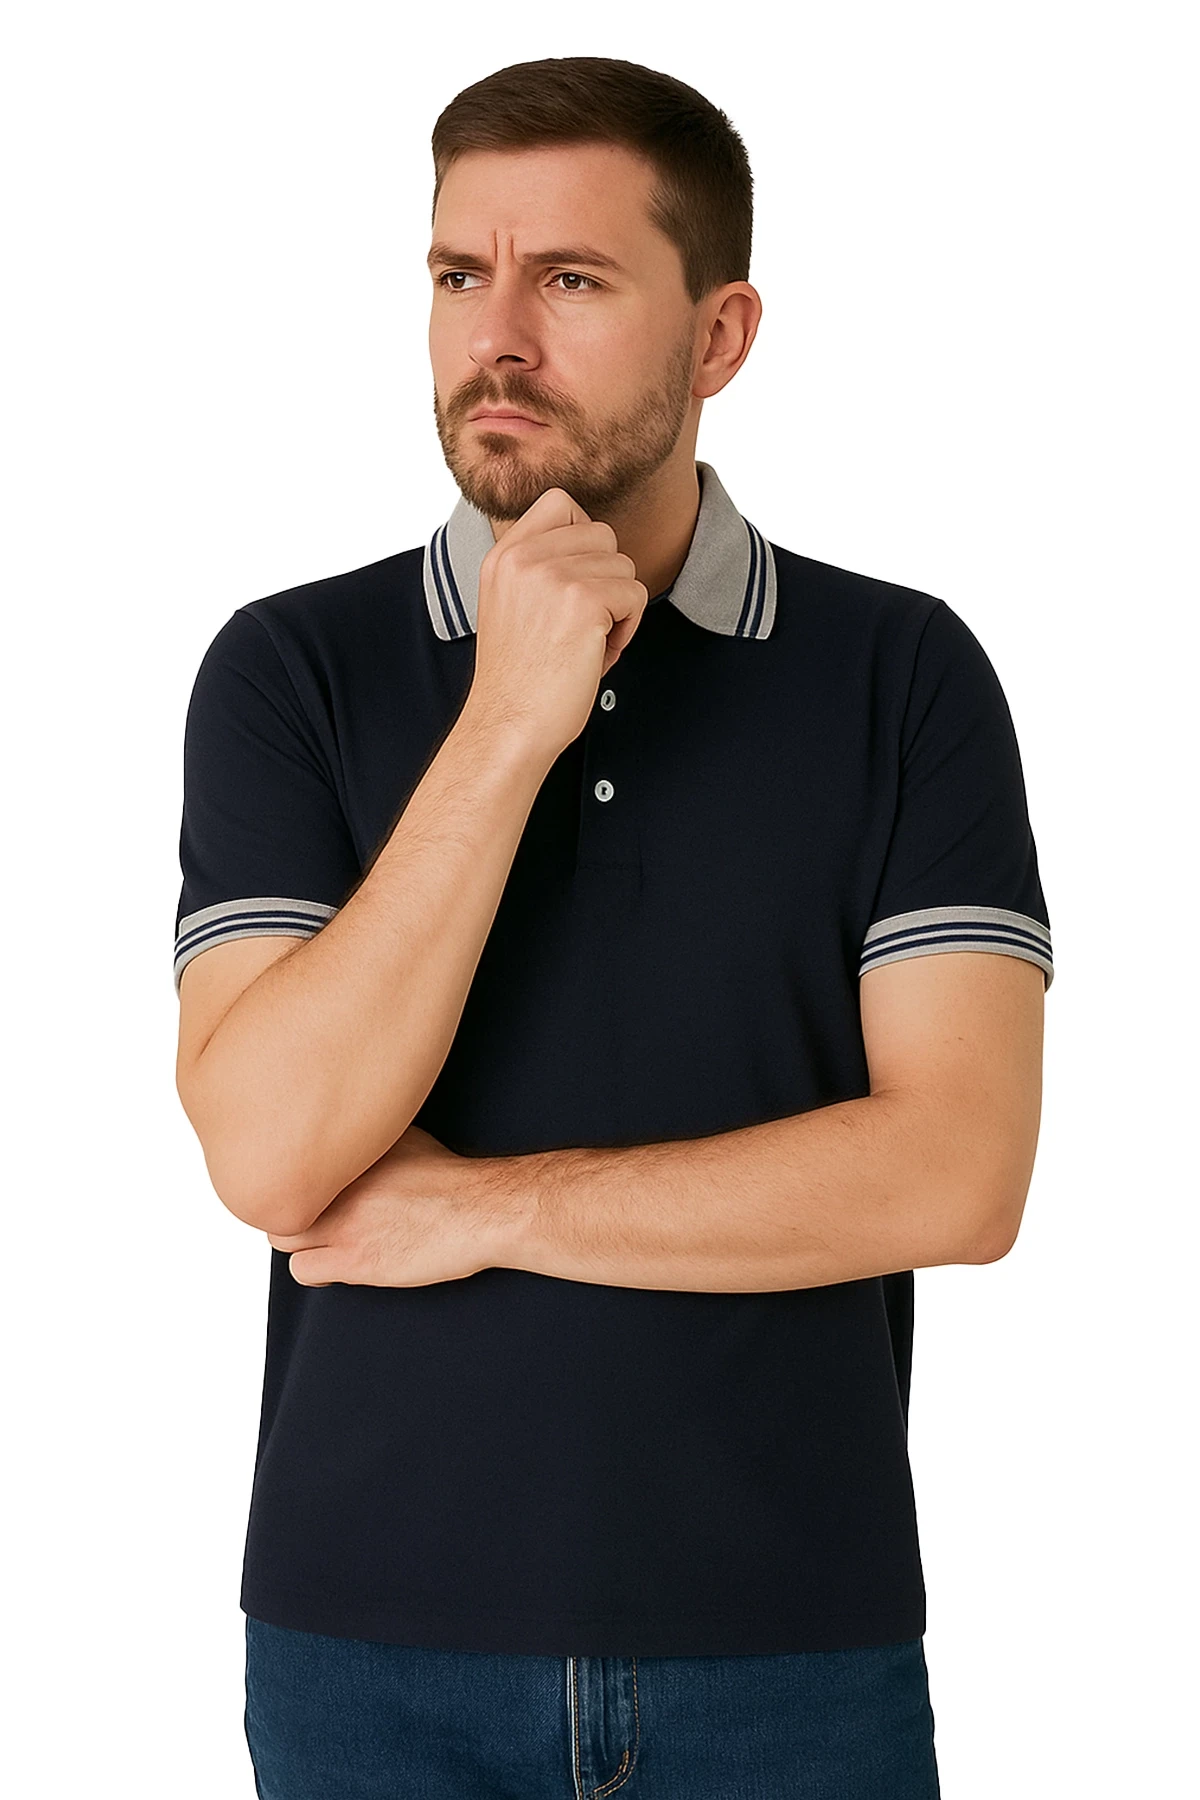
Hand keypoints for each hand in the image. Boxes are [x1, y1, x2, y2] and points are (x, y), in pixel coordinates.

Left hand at [265, 1124, 517, 1288]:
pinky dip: (315, 1271)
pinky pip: (303, 1270)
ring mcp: (343, 1222)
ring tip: (320, 1244)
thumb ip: (365, 1141)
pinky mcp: (355, 1259)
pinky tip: (336, 1267)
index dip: (294, 1180)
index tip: (305, 1189)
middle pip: (276, 1197)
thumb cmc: (450, 1178)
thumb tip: (347, 1141)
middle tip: (309, 1218)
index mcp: (346, 1152)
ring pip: (281, 1237)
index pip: (287, 1161)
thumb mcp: (403, 1137)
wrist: (481, 1210)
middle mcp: (337, 1184)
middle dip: (290, 1209)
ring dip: (298, 1242)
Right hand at [467, 486, 647, 759]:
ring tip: (586, 643)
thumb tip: (597, 548)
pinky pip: (636, 594)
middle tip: (583, 623)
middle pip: (603, 535)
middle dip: (606, 579)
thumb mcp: (511, 604)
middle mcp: (524, 557)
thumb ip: (540, 567)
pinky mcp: (584, 601)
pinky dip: (628, 628)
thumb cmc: (519, 679)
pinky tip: (597, 654)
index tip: (575, 583)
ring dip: (619, 607)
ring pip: (624, 566)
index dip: (583, 539)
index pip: (561, 503)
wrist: (508, 725)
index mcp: (503, 555)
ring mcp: (553, 575)